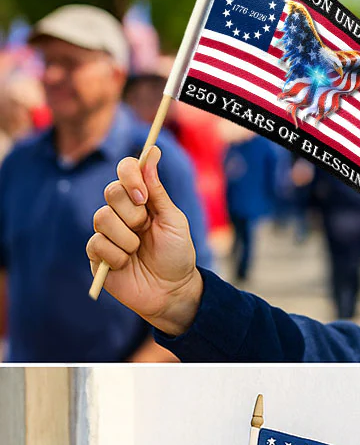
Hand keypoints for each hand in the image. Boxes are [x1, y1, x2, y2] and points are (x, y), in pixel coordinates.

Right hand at [86, 146, 203, 335]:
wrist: (173, 290)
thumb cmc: (177, 255)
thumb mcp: (174, 221)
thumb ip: (158, 191)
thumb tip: (151, 153)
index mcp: (141, 200)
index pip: (125, 171)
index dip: (130, 175)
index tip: (142, 194)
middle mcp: (121, 212)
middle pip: (111, 192)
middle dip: (132, 213)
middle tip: (145, 228)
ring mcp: (107, 232)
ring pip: (101, 218)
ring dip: (127, 238)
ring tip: (138, 251)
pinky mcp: (96, 254)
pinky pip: (97, 244)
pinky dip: (117, 256)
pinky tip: (126, 265)